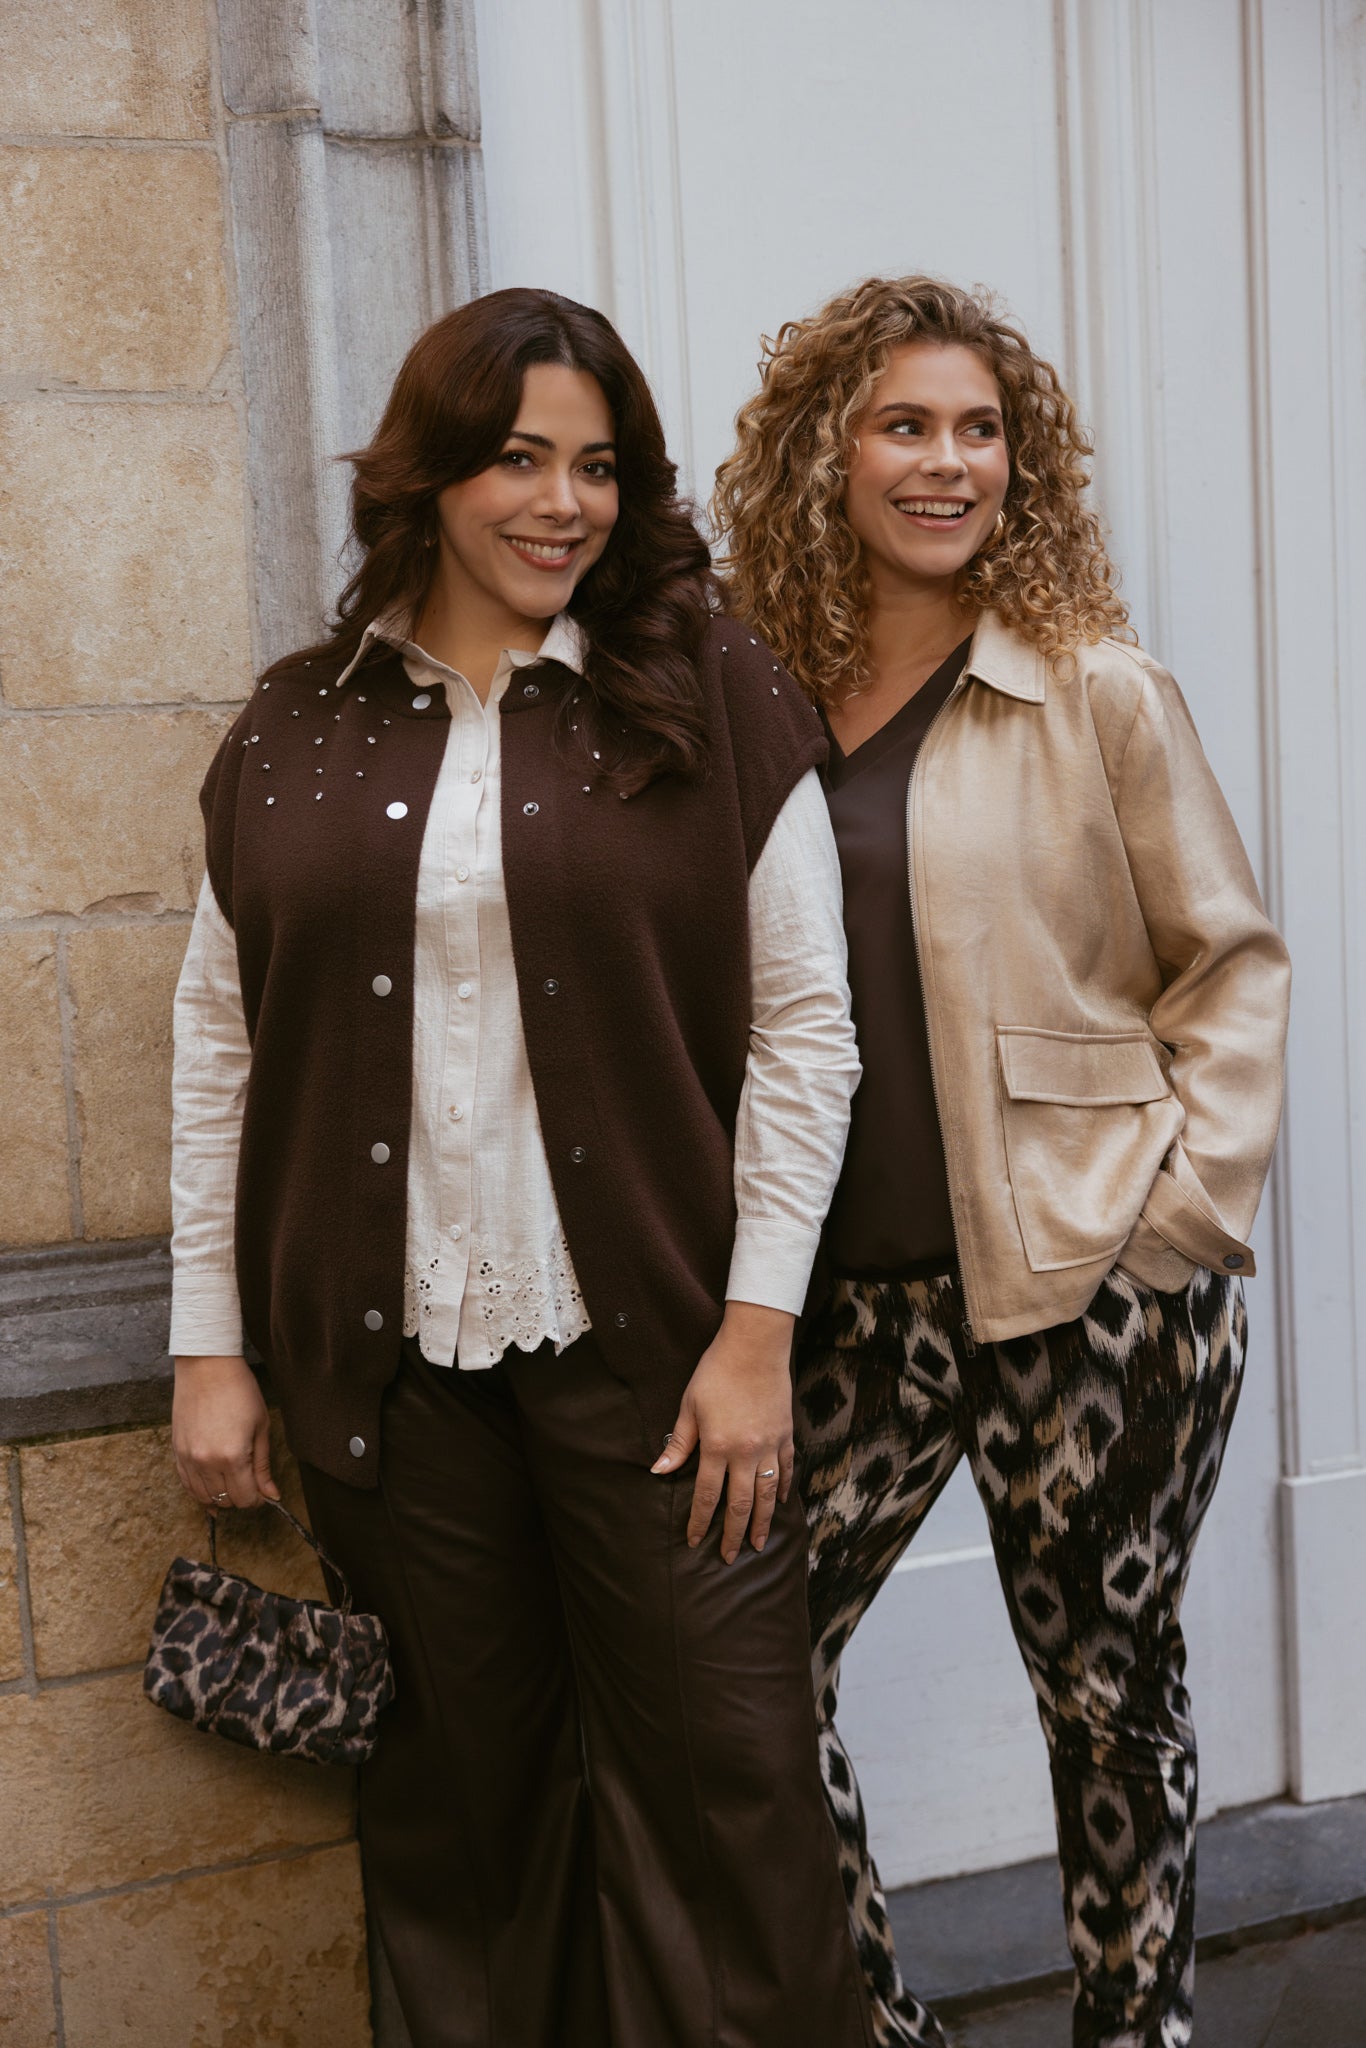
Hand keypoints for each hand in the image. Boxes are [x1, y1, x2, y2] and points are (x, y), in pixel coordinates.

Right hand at [172, 1355, 278, 1509]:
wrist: (207, 1366)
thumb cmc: (239, 1391)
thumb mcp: (261, 1427)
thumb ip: (263, 1466)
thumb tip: (272, 1494)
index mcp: (232, 1457)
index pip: (245, 1499)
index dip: (258, 1499)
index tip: (264, 1491)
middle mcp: (207, 1463)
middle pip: (225, 1500)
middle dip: (241, 1497)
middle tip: (252, 1485)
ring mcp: (188, 1458)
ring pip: (204, 1496)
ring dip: (220, 1496)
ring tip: (233, 1483)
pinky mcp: (177, 1451)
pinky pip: (186, 1483)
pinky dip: (199, 1490)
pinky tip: (211, 1489)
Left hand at [652, 1302, 795, 1561]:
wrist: (755, 1346)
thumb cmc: (717, 1371)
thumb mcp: (689, 1405)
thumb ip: (679, 1442)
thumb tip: (659, 1470)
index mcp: (718, 1446)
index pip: (707, 1495)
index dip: (700, 1521)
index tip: (694, 1540)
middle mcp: (746, 1453)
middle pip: (740, 1504)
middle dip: (732, 1534)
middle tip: (728, 1557)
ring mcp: (770, 1446)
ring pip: (767, 1495)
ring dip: (761, 1522)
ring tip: (756, 1544)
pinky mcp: (786, 1435)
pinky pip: (786, 1470)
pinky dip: (783, 1489)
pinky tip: (780, 1503)